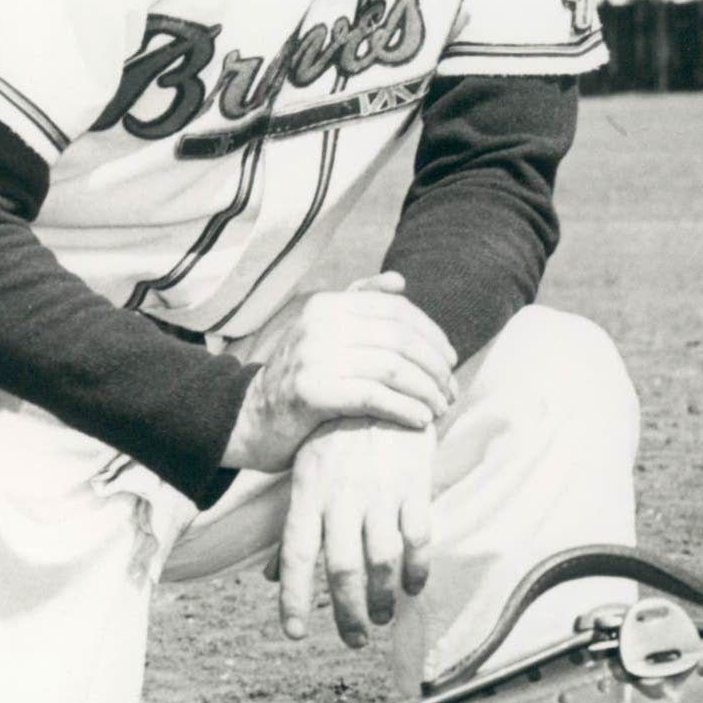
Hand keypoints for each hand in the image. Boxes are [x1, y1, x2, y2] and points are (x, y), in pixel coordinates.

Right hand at [222, 272, 457, 474]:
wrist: (252, 419)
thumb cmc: (300, 378)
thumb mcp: (324, 332)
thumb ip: (358, 303)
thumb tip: (399, 281)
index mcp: (327, 305)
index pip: (396, 311)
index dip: (432, 335)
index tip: (450, 362)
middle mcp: (319, 325)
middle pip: (399, 340)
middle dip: (434, 367)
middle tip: (450, 392)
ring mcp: (313, 357)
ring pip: (391, 369)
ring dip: (426, 392)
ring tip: (440, 409)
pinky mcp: (310, 392)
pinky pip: (373, 397)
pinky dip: (405, 409)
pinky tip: (420, 421)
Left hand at [271, 420, 435, 646]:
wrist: (383, 385)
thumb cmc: (338, 437)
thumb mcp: (306, 472)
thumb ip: (294, 526)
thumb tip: (272, 579)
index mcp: (308, 492)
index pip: (297, 554)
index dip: (295, 597)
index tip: (296, 633)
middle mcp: (341, 494)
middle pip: (342, 568)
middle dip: (347, 612)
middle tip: (354, 638)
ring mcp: (379, 489)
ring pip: (381, 560)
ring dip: (383, 597)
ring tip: (382, 616)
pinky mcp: (414, 484)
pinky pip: (417, 537)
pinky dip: (417, 569)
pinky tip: (414, 585)